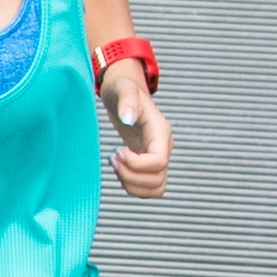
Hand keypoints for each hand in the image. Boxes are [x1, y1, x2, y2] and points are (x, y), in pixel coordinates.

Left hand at [103, 70, 173, 197]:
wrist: (124, 93)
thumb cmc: (123, 89)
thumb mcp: (123, 88)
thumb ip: (127, 100)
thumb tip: (128, 118)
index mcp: (161, 132)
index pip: (159, 162)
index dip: (136, 164)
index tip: (117, 150)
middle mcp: (164, 148)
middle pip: (158, 180)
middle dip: (130, 176)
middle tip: (113, 157)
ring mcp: (158, 157)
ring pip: (156, 188)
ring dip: (132, 184)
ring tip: (115, 165)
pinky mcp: (148, 164)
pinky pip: (149, 188)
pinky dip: (132, 186)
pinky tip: (119, 169)